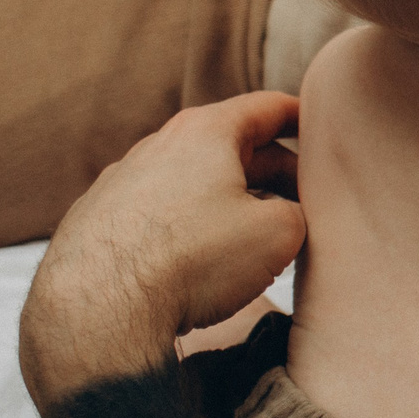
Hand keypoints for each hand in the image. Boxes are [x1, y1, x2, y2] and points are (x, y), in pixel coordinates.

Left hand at [18, 91, 306, 399]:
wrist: (97, 310)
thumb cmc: (191, 262)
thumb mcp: (279, 233)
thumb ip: (296, 212)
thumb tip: (285, 217)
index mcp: (205, 132)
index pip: (269, 107)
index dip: (306, 119)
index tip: (324, 134)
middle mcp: (157, 146)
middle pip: (231, 147)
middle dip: (273, 172)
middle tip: (303, 203)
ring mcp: (119, 183)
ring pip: (191, 182)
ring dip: (227, 201)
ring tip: (252, 238)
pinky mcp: (94, 222)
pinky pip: (155, 213)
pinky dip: (184, 226)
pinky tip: (197, 262)